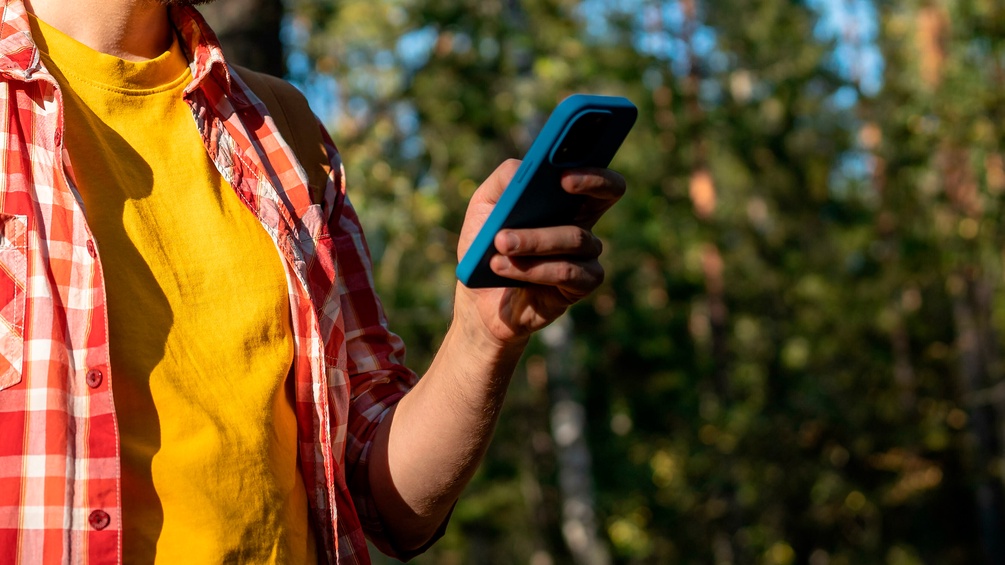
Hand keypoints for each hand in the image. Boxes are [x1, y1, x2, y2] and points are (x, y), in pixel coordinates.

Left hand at [454, 159, 625, 345]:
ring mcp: (586, 256)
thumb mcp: (484, 205)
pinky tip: (502, 266)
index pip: (596, 173)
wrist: (477, 298)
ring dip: (535, 239)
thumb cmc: (485, 245)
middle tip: (561, 182)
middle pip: (611, 194)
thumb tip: (526, 168)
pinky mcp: (579, 286)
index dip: (592, 167)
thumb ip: (504, 180)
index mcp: (565, 200)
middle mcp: (583, 222)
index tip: (566, 170)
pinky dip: (533, 268)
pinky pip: (568, 272)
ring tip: (500, 242)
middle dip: (592, 183)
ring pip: (575, 237)